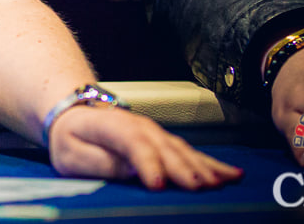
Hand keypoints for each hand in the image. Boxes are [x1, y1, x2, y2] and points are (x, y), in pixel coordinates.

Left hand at [47, 105, 242, 189]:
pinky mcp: (166, 143)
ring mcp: (155, 133)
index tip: (157, 184)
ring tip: (222, 183)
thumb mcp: (71, 154)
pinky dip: (212, 164)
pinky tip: (232, 174)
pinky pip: (191, 153)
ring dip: (203, 167)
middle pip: (163, 147)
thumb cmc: (72, 140)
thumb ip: (96, 161)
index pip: (131, 142)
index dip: (146, 162)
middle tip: (199, 188)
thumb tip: (128, 170)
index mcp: (110, 126)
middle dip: (182, 167)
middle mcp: (139, 126)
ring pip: (182, 150)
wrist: (76, 115)